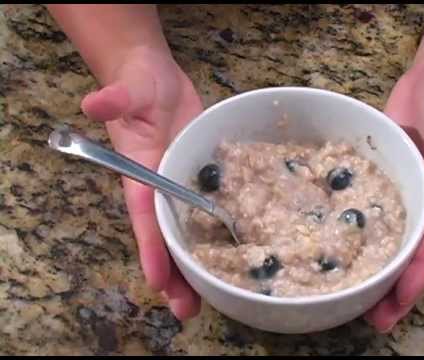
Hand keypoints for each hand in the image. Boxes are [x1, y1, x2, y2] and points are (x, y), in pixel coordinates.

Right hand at [81, 46, 202, 319]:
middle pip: (165, 236)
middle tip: (187, 309)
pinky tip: (230, 256)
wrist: (157, 79)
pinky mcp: (201, 178)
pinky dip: (214, 235)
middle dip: (174, 273)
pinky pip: (206, 211)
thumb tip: (94, 103)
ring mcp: (180, 186)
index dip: (152, 248)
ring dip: (193, 265)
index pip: (146, 216)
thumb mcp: (130, 89)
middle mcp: (159, 187)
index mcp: (142, 173)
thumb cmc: (139, 83)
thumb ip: (116, 98)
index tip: (159, 282)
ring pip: (186, 232)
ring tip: (206, 300)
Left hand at [365, 20, 423, 331]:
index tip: (391, 312)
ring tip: (341, 284)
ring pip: (379, 229)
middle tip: (360, 314)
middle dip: (386, 283)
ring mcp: (396, 186)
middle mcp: (421, 200)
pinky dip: (349, 218)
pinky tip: (328, 232)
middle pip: (402, 250)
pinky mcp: (376, 170)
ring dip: (365, 256)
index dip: (412, 282)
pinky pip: (360, 199)